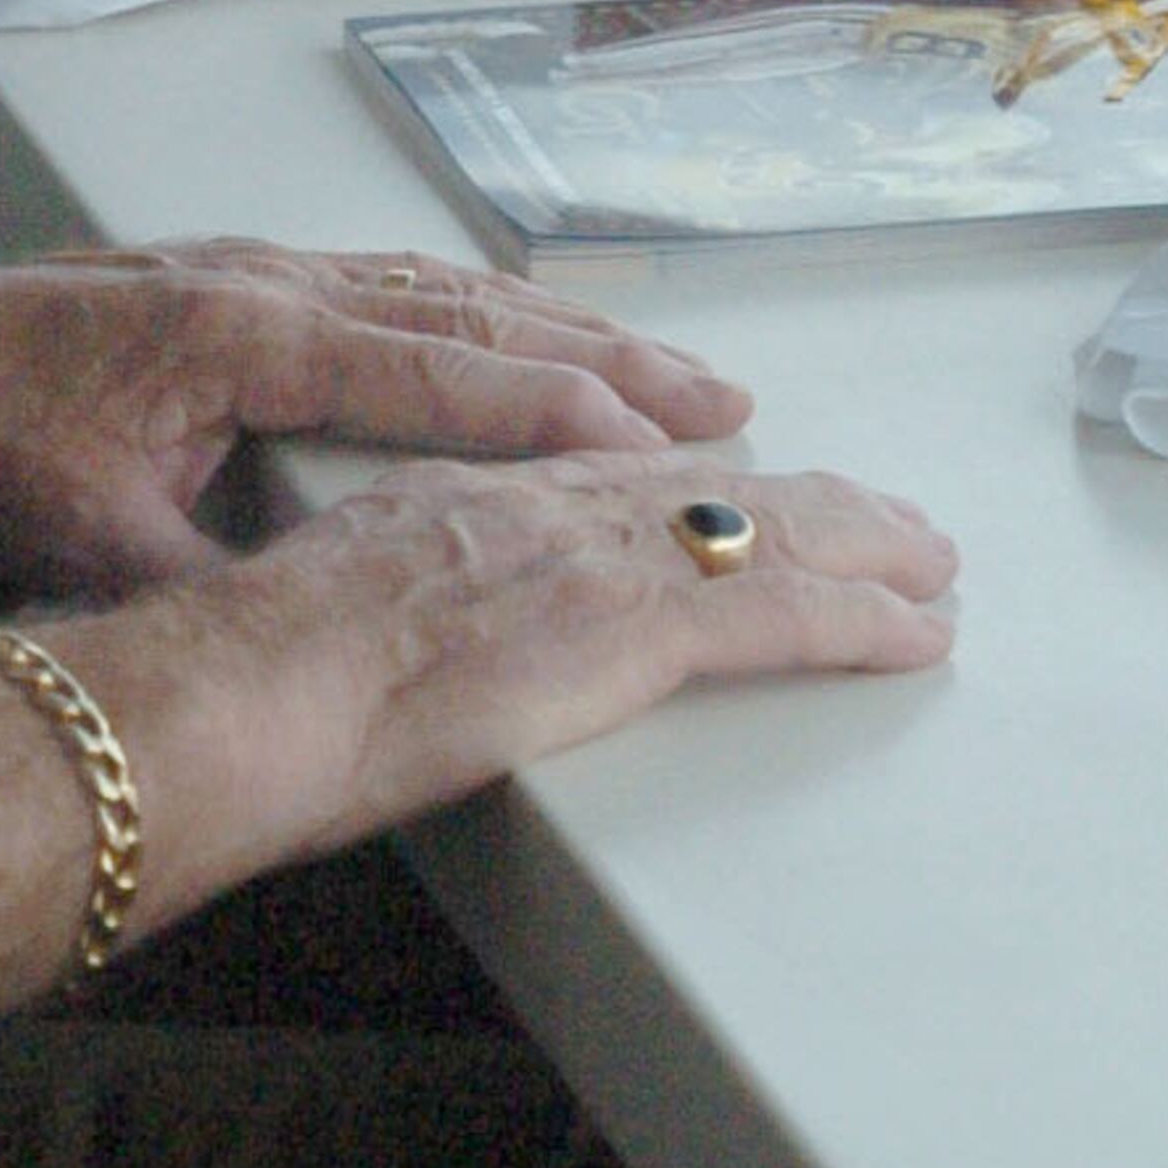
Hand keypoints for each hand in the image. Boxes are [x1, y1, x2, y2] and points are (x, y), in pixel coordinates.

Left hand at [0, 236, 751, 596]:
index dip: (562, 418)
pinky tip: (531, 336)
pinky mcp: (234, 274)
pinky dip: (486, 313)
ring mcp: (255, 267)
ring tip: (672, 372)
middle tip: (729, 405)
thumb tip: (307, 650)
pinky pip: (396, 285)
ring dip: (561, 332)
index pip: (441, 379)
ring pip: (445, 291)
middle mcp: (271, 282)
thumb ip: (209, 587)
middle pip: (473, 318)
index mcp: (248, 339)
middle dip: (607, 364)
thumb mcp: (91, 537)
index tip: (673, 453)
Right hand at [140, 449, 955, 877]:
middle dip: (811, 503)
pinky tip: (916, 634)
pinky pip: (776, 616)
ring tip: (932, 567)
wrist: (234, 692)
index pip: (609, 476)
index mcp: (460, 501)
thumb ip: (377, 618)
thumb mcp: (316, 617)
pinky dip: (860, 622)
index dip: (695, 482)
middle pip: (706, 488)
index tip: (749, 485)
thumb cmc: (239, 686)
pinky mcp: (626, 629)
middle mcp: (537, 506)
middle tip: (888, 520)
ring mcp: (588, 561)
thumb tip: (377, 660)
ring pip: (766, 535)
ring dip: (865, 552)